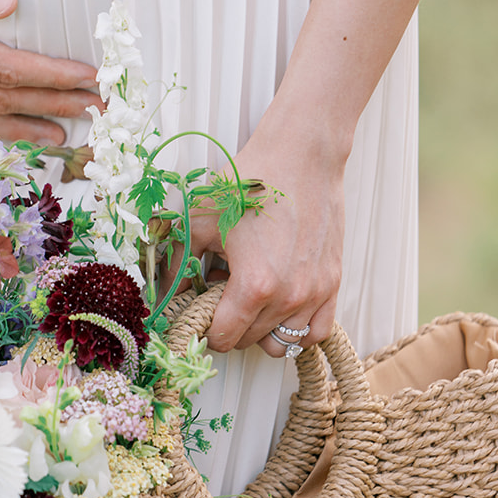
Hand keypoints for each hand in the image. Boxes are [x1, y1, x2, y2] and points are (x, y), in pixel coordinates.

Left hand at [185, 124, 345, 357]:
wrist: (303, 155)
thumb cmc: (254, 181)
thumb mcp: (201, 220)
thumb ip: (177, 262)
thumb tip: (164, 293)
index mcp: (255, 285)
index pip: (224, 338)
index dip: (204, 328)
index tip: (199, 312)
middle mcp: (290, 296)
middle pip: (249, 340)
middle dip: (229, 323)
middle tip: (220, 292)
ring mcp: (316, 292)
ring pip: (281, 342)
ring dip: (260, 328)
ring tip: (250, 296)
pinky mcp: (333, 283)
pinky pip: (315, 332)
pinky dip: (295, 328)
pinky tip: (279, 305)